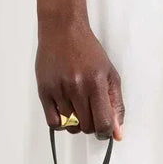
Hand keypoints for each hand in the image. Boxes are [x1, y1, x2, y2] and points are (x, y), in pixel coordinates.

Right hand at [36, 18, 124, 140]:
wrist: (63, 29)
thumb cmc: (87, 51)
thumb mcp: (109, 74)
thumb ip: (116, 105)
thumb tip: (117, 133)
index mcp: (96, 83)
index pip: (103, 123)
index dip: (106, 132)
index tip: (104, 130)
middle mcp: (77, 87)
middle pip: (87, 127)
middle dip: (91, 126)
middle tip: (90, 113)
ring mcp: (59, 90)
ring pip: (70, 126)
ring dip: (76, 123)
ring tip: (77, 108)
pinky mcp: (44, 91)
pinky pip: (53, 123)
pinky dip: (61, 124)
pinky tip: (65, 112)